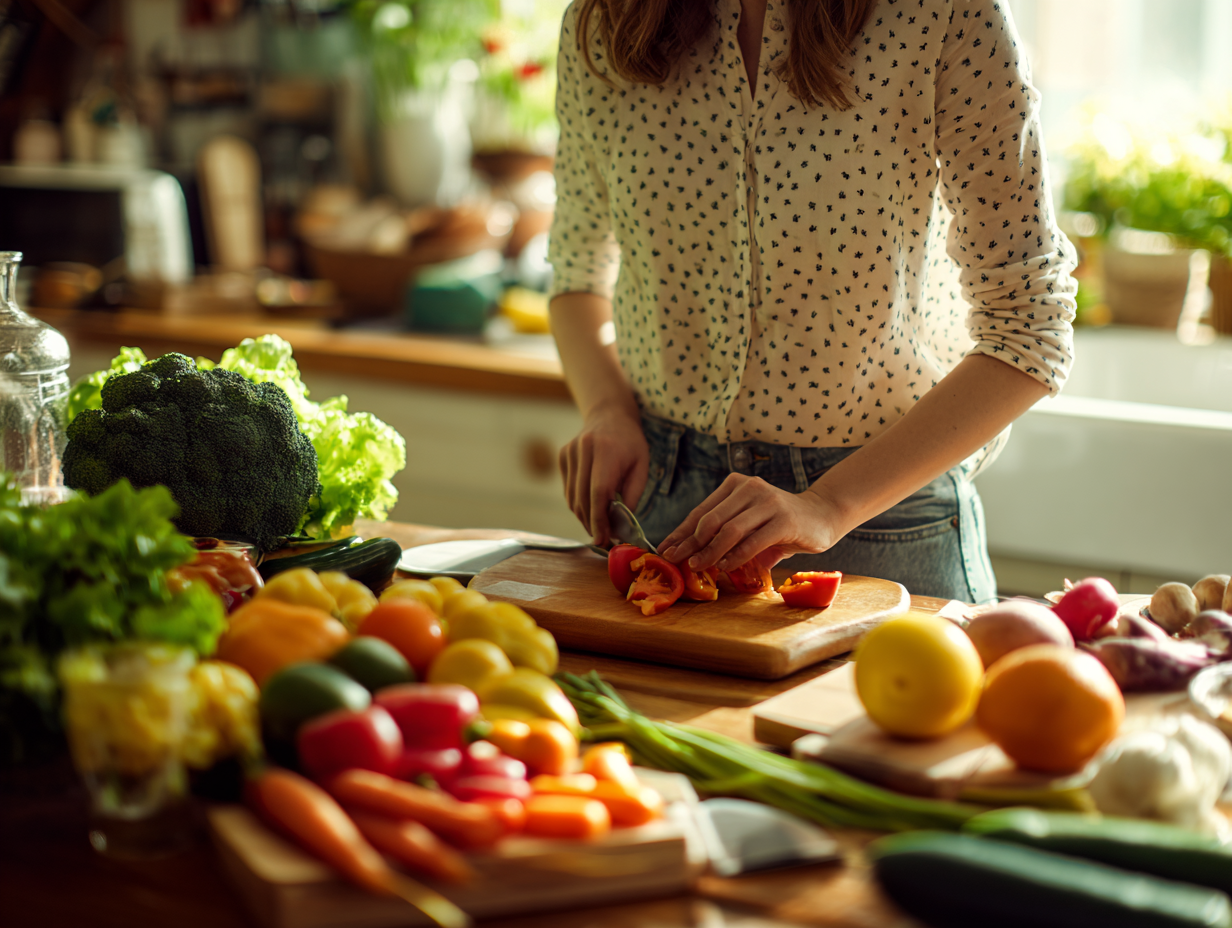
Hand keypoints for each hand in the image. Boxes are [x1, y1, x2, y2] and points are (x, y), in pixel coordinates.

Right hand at [559, 403, 648, 545]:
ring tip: (599, 526)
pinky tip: (591, 506)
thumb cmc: (630, 443)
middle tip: (603, 539)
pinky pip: (568, 491)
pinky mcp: (562, 457)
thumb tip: (620, 527)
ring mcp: (569, 453)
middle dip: (592, 523)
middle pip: (582, 498)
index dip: (599, 519)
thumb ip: (632, 496)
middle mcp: (583, 449)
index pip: (598, 492)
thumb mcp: (641, 467)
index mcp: (606, 450)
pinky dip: (579, 504)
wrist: (609, 414)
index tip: (603, 539)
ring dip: (584, 517)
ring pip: (572, 498)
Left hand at [659, 475, 844, 571]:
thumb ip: (724, 533)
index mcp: (736, 485)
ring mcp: (768, 502)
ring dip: (710, 552)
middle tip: (679, 562)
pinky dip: (735, 557)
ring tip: (699, 567)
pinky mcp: (784, 520)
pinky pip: (752, 542)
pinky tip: (725, 567)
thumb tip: (690, 556)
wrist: (822, 515)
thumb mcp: (748, 522)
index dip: (681, 533)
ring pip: (729, 530)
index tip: (666, 549)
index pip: (701, 511)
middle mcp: (750, 488)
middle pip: (710, 521)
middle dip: (691, 544)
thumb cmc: (779, 522)